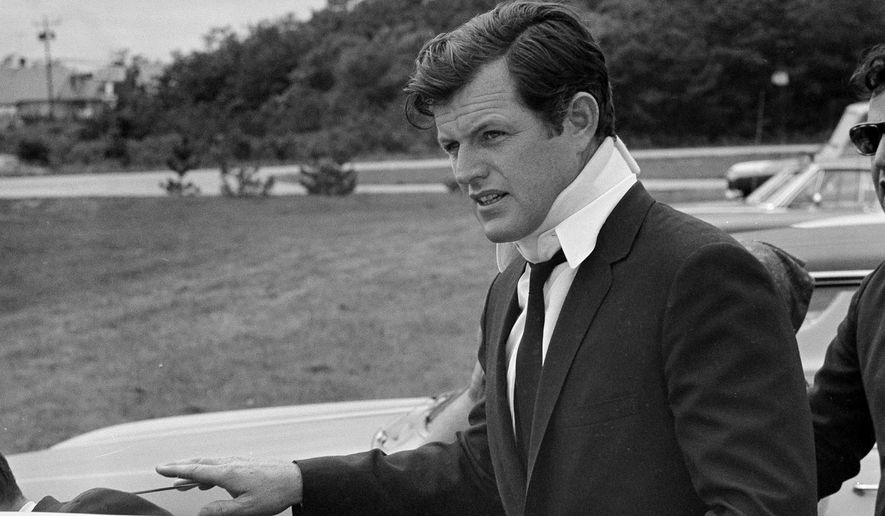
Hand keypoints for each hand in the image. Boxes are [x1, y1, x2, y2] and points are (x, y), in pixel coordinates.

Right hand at [156, 456, 302, 515]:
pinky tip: (208, 481)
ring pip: (211, 464)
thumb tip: (200, 513)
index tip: (160, 468)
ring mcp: (240, 462)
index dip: (176, 470)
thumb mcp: (246, 509)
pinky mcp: (247, 464)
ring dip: (195, 471)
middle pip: (200, 463)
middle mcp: (231, 463)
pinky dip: (209, 471)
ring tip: (183, 483)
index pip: (195, 470)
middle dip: (181, 468)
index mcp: (228, 472)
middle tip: (165, 472)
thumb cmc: (274, 493)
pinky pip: (221, 465)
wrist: (298, 479)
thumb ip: (220, 511)